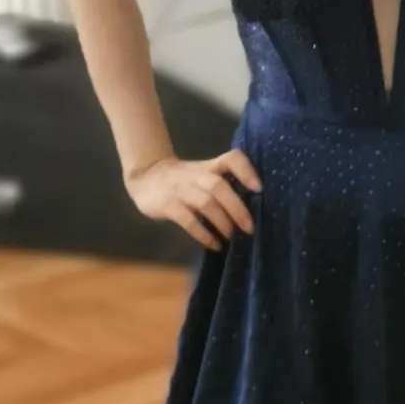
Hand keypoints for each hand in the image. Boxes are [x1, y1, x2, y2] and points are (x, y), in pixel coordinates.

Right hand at [125, 150, 260, 250]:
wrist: (145, 176)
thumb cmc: (185, 180)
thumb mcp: (204, 174)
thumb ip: (224, 185)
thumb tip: (252, 211)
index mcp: (210, 167)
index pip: (232, 159)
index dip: (246, 171)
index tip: (259, 188)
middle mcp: (197, 176)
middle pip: (218, 186)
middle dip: (237, 208)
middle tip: (249, 228)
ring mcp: (181, 190)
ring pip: (205, 203)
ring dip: (222, 222)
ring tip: (232, 237)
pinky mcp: (167, 205)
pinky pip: (188, 220)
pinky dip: (203, 234)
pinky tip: (214, 244)